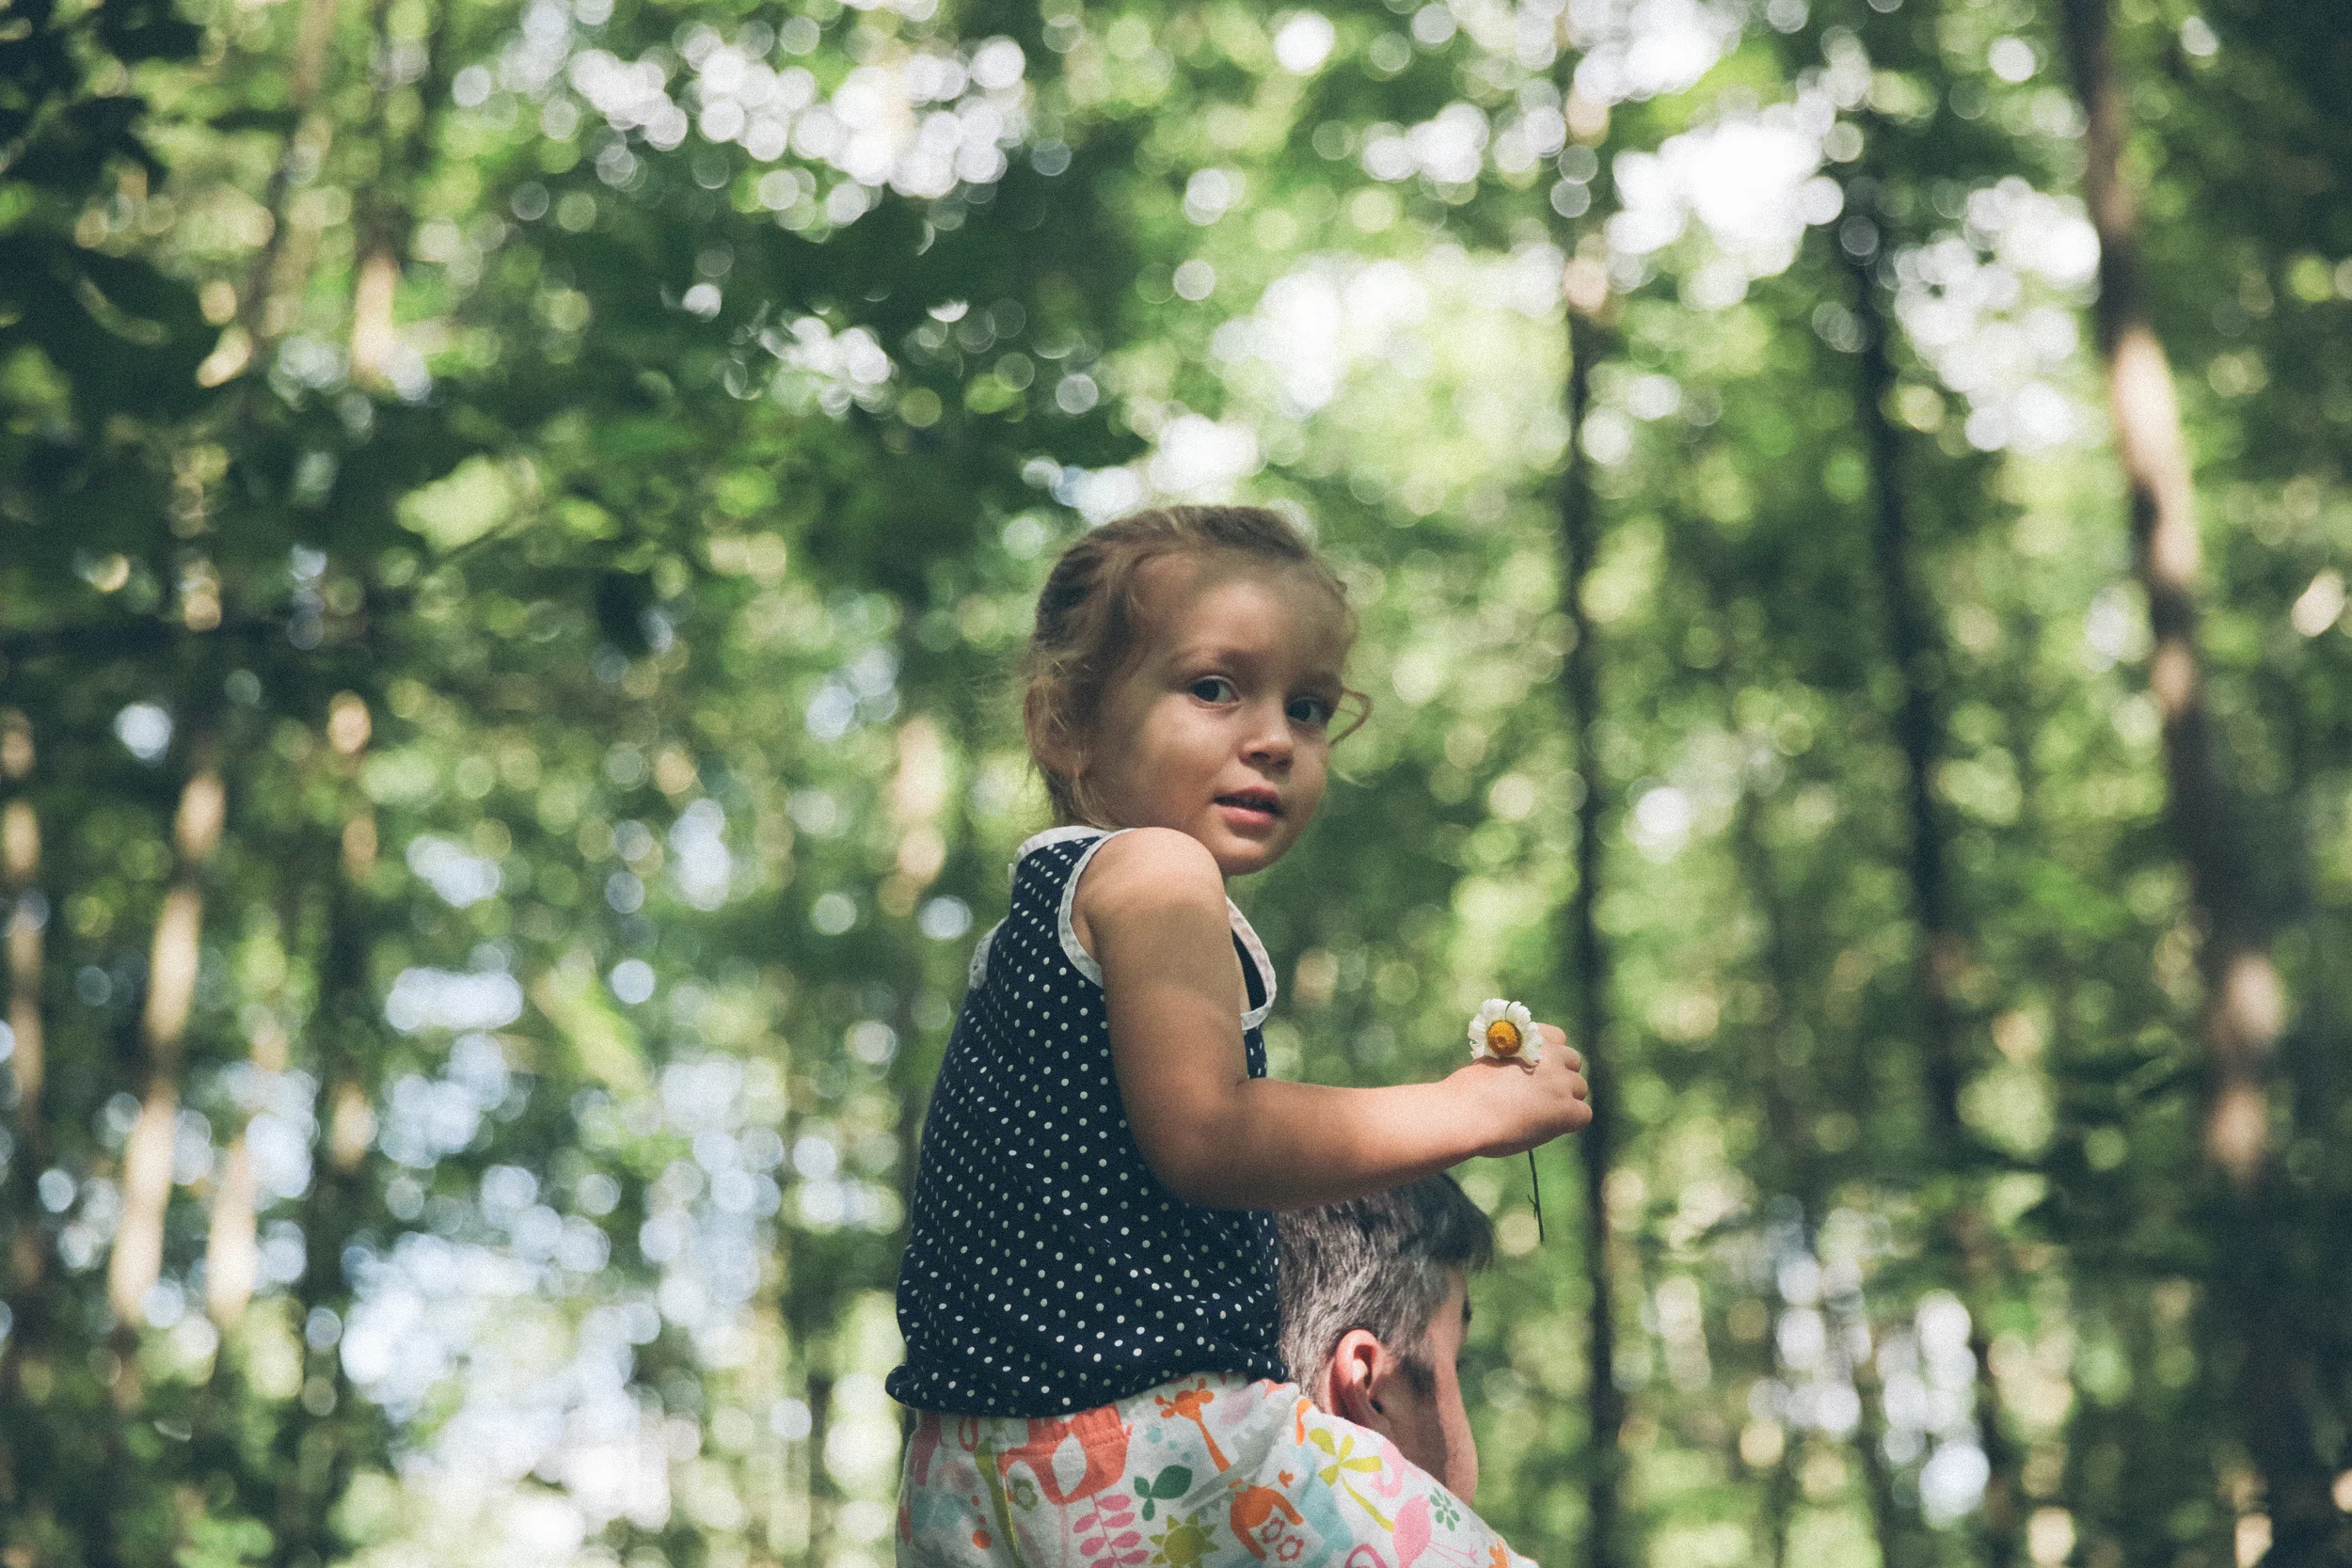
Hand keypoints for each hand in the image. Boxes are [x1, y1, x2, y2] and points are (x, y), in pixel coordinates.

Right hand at [1447, 1024, 1591, 1157]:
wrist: (1465, 1113)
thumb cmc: (1467, 1092)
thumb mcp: (1491, 1060)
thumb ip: (1515, 1062)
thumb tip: (1527, 1079)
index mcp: (1530, 1038)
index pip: (1558, 1037)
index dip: (1550, 1055)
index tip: (1539, 1069)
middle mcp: (1550, 1056)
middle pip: (1574, 1062)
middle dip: (1561, 1077)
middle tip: (1543, 1095)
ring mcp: (1560, 1082)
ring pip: (1580, 1089)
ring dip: (1566, 1100)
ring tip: (1541, 1115)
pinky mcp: (1566, 1109)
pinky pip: (1583, 1115)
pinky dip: (1569, 1123)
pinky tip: (1548, 1128)